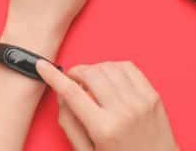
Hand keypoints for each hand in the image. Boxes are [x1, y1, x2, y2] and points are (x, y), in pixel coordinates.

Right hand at [37, 61, 178, 150]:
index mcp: (104, 129)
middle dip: (76, 72)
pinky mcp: (152, 96)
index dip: (54, 77)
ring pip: (109, 67)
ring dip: (95, 69)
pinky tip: (110, 78)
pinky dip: (115, 67)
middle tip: (72, 80)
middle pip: (91, 74)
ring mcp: (141, 101)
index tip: (43, 66)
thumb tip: (61, 96)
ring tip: (92, 83)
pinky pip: (129, 68)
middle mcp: (124, 111)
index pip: (72, 93)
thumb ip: (71, 125)